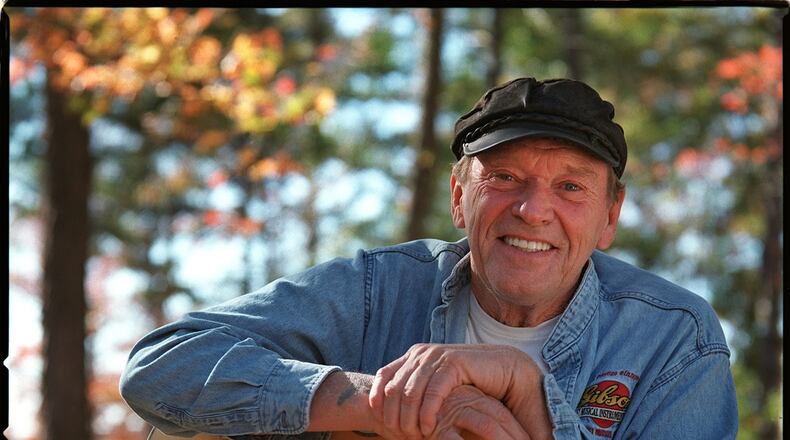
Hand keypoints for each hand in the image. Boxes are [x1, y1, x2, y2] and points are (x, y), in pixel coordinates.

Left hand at [368, 344, 541, 437]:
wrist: (506, 372)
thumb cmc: (471, 385)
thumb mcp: (436, 388)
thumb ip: (417, 393)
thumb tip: (390, 412)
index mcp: (414, 357)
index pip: (383, 377)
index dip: (377, 401)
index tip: (382, 424)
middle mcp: (421, 353)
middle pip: (392, 388)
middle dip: (393, 416)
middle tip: (399, 436)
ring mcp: (436, 356)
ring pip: (409, 392)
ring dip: (408, 418)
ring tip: (414, 436)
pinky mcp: (452, 362)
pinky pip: (432, 392)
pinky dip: (426, 413)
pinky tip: (428, 429)